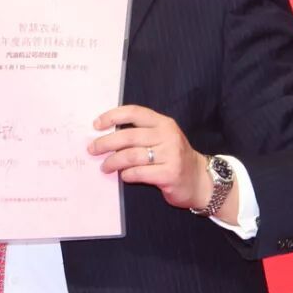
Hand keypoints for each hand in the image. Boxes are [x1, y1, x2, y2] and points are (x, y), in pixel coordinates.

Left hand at [88, 105, 214, 210]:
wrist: (200, 180)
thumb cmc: (174, 157)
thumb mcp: (162, 138)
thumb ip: (140, 134)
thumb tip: (105, 136)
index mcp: (163, 123)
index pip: (134, 112)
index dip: (112, 116)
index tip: (96, 125)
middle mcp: (168, 136)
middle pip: (128, 136)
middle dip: (105, 143)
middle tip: (92, 150)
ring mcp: (170, 155)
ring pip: (131, 156)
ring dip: (112, 162)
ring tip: (105, 167)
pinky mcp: (170, 174)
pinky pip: (139, 173)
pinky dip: (127, 175)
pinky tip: (123, 176)